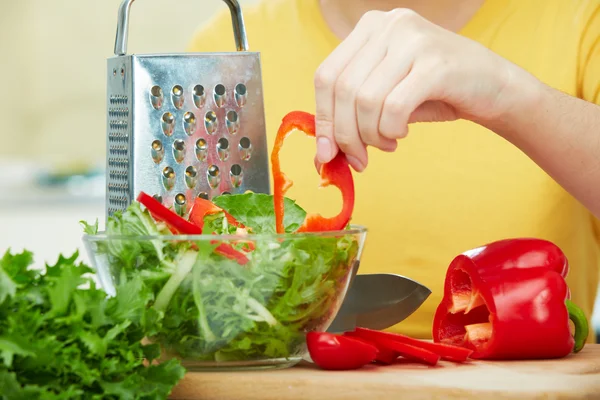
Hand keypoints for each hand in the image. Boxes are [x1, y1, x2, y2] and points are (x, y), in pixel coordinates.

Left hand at [313, 8, 535, 170]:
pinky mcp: (436, 63)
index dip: (323, 119)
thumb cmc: (434, 93)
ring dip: (371, 135)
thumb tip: (323, 153)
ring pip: (366, 101)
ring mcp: (412, 39)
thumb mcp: (384, 95)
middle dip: (345, 135)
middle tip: (358, 159)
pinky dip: (391, 130)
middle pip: (343, 90)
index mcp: (368, 27)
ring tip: (386, 144)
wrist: (494, 87)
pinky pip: (394, 107)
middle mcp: (388, 25)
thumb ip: (352, 113)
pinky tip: (401, 134)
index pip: (326, 76)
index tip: (328, 153)